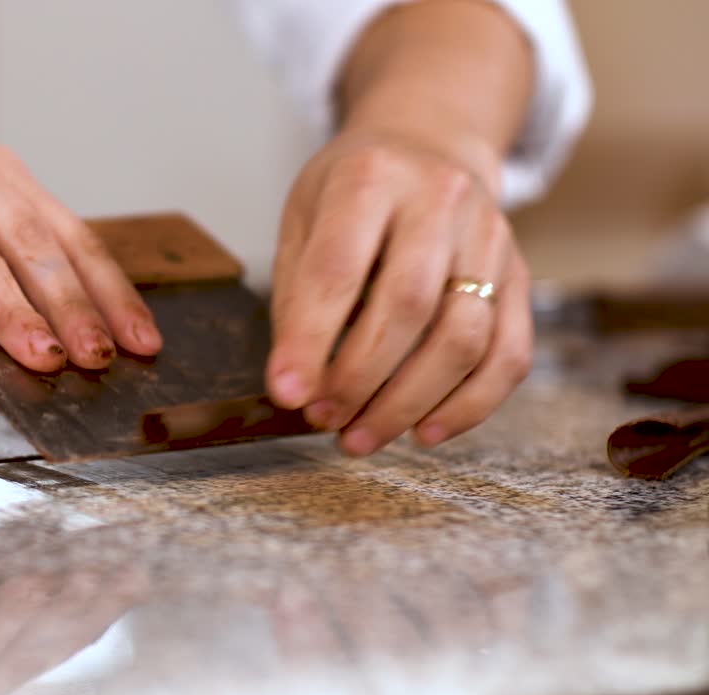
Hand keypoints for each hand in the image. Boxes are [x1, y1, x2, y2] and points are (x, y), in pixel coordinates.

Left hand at [266, 129, 532, 455]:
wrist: (429, 145)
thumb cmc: (353, 192)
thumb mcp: (304, 217)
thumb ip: (297, 293)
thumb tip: (295, 381)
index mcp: (371, 177)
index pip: (339, 269)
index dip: (310, 339)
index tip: (287, 392)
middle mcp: (440, 200)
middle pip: (409, 307)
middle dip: (360, 379)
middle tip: (323, 419)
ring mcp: (489, 237)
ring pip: (463, 338)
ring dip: (409, 403)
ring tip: (360, 436)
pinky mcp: (520, 275)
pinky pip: (508, 354)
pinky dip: (468, 406)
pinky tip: (424, 431)